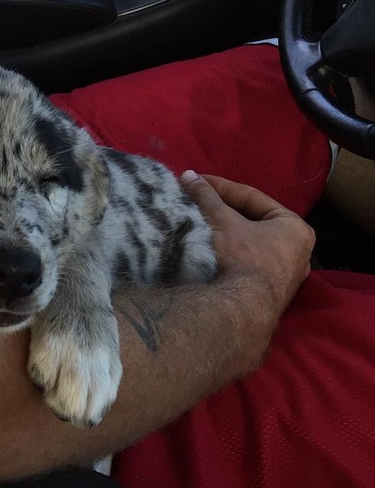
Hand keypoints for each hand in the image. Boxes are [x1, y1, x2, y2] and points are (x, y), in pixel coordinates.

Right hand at [179, 171, 314, 316]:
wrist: (240, 312)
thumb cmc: (241, 257)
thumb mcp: (221, 220)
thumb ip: (206, 196)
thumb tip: (188, 175)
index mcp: (295, 228)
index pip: (253, 198)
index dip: (221, 187)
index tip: (198, 182)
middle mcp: (298, 253)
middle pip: (252, 221)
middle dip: (223, 210)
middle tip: (197, 201)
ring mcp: (285, 278)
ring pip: (249, 244)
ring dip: (225, 232)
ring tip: (200, 222)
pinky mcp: (269, 295)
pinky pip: (247, 263)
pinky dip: (229, 253)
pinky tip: (209, 249)